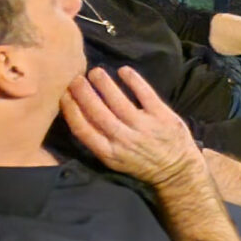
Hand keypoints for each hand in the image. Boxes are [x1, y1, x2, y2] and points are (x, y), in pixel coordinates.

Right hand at [61, 66, 203, 186]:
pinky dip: (134, 81)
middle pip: (98, 113)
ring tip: (95, 72)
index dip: (71, 110)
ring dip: (105, 84)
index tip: (63, 95)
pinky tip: (123, 70)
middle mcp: (124, 140)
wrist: (176, 170)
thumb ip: (98, 141)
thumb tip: (78, 115)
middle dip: (84, 94)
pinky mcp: (162, 116)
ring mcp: (144, 127)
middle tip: (75, 79)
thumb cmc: (141, 163)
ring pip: (119, 102)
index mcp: (108, 153)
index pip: (83, 129)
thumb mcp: (115, 160)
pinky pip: (145, 94)